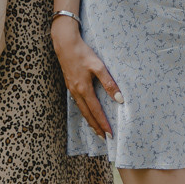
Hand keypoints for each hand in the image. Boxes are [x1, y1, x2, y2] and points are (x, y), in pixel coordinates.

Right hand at [51, 17, 121, 137]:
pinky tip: (88, 112)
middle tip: (105, 139)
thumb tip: (119, 98)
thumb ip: (109, 82)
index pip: (96, 111)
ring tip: (97, 130)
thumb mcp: (98, 66)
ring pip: (82, 110)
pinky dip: (84, 112)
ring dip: (90, 121)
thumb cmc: (83, 54)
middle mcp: (76, 92)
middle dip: (96, 127)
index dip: (103, 124)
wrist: (65, 45)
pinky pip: (78, 104)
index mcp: (84, 89)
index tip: (110, 134)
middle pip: (88, 115)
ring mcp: (72, 90)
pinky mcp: (70, 85)